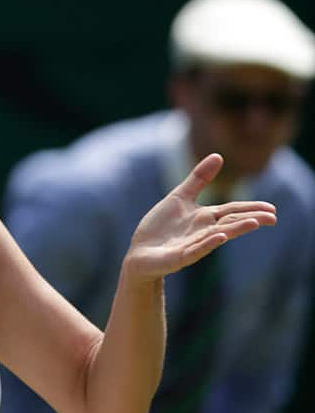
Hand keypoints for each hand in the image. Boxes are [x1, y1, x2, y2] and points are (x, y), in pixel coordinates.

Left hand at [125, 154, 276, 281]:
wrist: (140, 253)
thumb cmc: (160, 227)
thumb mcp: (179, 197)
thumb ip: (198, 179)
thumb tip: (219, 155)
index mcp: (205, 217)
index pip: (232, 211)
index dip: (251, 208)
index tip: (272, 208)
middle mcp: (203, 231)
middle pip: (230, 223)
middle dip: (251, 219)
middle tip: (272, 217)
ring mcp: (192, 245)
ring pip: (217, 235)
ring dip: (236, 229)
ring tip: (254, 223)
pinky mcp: (179, 257)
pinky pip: (195, 250)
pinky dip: (207, 243)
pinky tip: (220, 236)